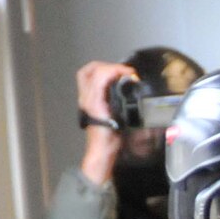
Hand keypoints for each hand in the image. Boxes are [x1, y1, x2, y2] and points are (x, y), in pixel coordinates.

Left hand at [76, 61, 137, 185]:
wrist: (102, 152)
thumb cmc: (110, 141)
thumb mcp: (123, 122)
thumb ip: (128, 104)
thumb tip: (133, 88)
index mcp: (94, 100)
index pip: (101, 74)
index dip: (117, 70)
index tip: (131, 75)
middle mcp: (87, 97)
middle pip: (91, 70)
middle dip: (108, 66)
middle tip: (123, 71)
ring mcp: (86, 99)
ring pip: (88, 74)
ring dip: (103, 70)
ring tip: (118, 74)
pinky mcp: (90, 103)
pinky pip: (90, 83)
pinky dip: (102, 78)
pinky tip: (113, 84)